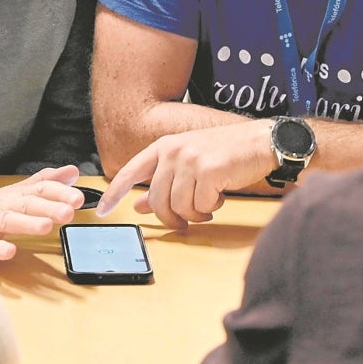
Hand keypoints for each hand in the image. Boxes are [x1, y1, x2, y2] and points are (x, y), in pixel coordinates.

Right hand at [0, 165, 83, 260]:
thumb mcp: (11, 193)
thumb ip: (41, 183)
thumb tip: (72, 172)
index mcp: (11, 196)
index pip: (38, 189)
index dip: (59, 192)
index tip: (79, 196)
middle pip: (26, 203)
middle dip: (49, 206)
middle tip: (70, 209)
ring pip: (6, 221)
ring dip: (26, 223)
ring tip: (45, 226)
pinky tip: (8, 252)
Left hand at [95, 121, 275, 230]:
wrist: (260, 142)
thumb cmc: (225, 153)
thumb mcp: (188, 163)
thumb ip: (162, 182)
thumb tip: (140, 205)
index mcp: (163, 147)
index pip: (130, 172)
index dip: (114, 193)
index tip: (102, 210)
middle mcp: (173, 151)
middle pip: (157, 200)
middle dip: (171, 218)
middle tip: (185, 222)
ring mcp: (190, 160)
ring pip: (179, 206)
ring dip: (194, 214)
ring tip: (207, 204)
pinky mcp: (209, 171)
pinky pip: (200, 206)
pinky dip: (210, 208)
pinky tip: (219, 196)